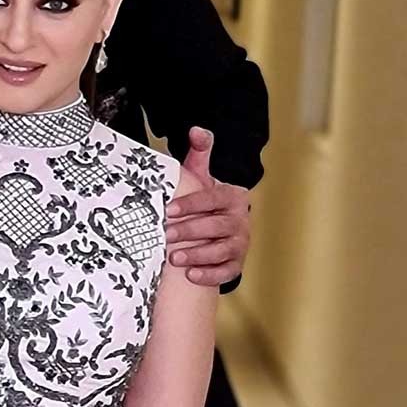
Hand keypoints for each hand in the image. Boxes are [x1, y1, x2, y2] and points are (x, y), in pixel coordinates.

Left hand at [165, 127, 249, 286]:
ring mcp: (240, 244)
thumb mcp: (201, 177)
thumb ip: (199, 154)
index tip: (168, 210)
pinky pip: (226, 272)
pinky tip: (190, 276)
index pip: (214, 198)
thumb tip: (196, 130)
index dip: (192, 204)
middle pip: (217, 226)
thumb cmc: (203, 201)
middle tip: (166, 235)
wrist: (214, 228)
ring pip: (222, 250)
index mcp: (232, 196)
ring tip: (173, 258)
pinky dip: (209, 275)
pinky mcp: (236, 264)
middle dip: (190, 231)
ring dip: (198, 255)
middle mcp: (240, 220)